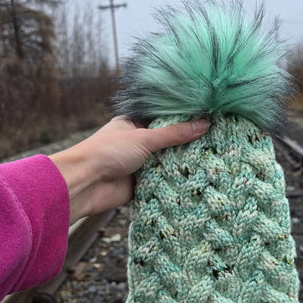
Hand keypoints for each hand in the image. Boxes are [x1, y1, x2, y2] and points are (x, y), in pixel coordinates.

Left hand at [50, 116, 208, 223]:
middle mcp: (137, 142)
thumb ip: (174, 134)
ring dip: (182, 164)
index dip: (184, 120)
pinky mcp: (141, 184)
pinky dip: (174, 181)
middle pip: (168, 142)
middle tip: (216, 140)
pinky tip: (198, 178)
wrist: (86, 184)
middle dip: (187, 144)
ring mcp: (139, 164)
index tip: (209, 119)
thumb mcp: (144, 138)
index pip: (164, 119)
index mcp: (133, 124)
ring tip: (213, 158)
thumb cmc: (107, 152)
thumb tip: (204, 124)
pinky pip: (162, 181)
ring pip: (166, 162)